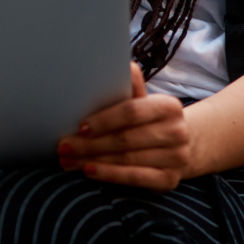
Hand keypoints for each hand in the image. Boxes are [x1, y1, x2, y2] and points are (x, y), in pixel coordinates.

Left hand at [57, 62, 194, 191]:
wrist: (179, 146)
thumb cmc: (149, 121)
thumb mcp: (142, 102)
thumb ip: (130, 86)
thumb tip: (124, 64)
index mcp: (169, 106)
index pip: (132, 111)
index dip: (103, 119)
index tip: (79, 126)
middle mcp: (177, 132)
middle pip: (125, 138)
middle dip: (90, 143)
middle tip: (64, 146)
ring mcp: (176, 157)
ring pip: (127, 159)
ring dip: (93, 159)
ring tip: (68, 159)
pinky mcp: (170, 180)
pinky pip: (135, 178)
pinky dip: (109, 174)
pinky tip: (89, 170)